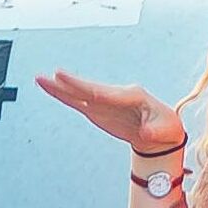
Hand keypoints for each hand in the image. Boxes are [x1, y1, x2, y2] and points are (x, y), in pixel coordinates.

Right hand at [36, 69, 185, 157]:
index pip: (109, 95)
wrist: (160, 132)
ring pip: (79, 93)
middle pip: (90, 89)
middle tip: (56, 75)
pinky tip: (49, 88)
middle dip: (74, 83)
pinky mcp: (97, 110)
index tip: (84, 89)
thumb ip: (155, 130)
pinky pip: (77, 102)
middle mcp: (116, 95)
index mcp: (133, 96)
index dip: (94, 91)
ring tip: (40, 79)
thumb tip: (145, 133)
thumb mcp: (166, 130)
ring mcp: (104, 102)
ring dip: (61, 87)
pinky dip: (63, 96)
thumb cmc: (166, 127)